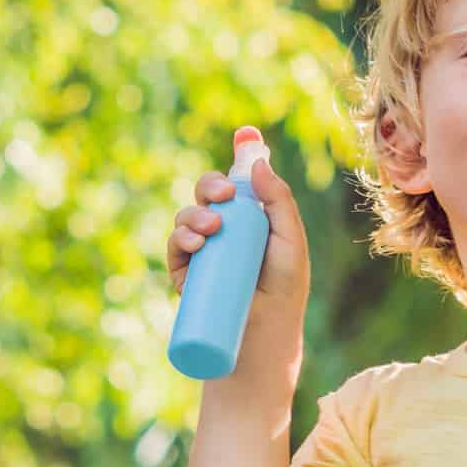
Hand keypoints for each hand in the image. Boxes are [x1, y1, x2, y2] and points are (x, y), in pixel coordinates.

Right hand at [167, 132, 310, 305]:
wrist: (264, 333)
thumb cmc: (284, 289)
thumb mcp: (290, 241)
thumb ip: (280, 202)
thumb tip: (259, 165)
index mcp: (253, 216)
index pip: (243, 180)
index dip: (242, 154)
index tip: (245, 134)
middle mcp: (226, 228)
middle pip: (209, 192)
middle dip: (211, 185)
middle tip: (224, 195)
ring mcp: (204, 248)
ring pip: (188, 215)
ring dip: (195, 215)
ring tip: (211, 230)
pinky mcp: (186, 272)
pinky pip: (175, 246)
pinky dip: (180, 239)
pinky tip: (194, 243)